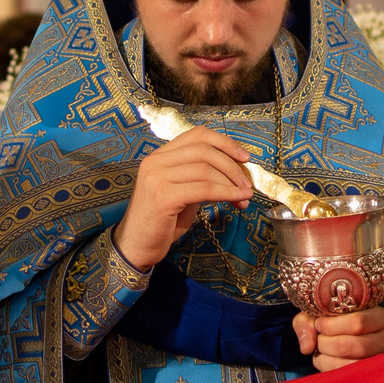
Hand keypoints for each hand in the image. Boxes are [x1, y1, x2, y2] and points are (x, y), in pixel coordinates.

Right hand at [115, 129, 255, 269]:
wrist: (136, 247)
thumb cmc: (161, 223)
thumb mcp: (181, 192)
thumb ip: (199, 178)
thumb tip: (235, 174)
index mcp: (160, 156)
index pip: (197, 135)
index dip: (225, 143)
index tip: (244, 157)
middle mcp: (155, 161)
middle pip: (204, 150)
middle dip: (232, 165)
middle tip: (247, 183)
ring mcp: (156, 177)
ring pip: (206, 169)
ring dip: (232, 182)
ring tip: (245, 196)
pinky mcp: (162, 196)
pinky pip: (204, 189)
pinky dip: (226, 193)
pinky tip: (237, 200)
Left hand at [294, 306, 383, 371]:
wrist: (346, 342)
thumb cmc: (335, 324)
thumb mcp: (321, 314)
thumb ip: (307, 322)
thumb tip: (307, 348)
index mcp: (381, 318)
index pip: (357, 322)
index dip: (330, 325)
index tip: (319, 324)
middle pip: (351, 345)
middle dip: (325, 343)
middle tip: (319, 339)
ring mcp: (382, 363)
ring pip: (349, 365)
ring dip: (326, 358)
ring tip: (323, 350)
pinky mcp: (372, 379)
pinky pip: (347, 379)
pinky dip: (330, 369)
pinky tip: (328, 361)